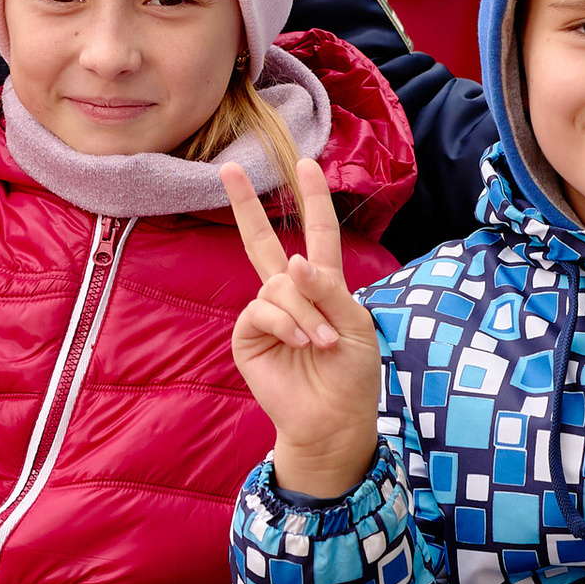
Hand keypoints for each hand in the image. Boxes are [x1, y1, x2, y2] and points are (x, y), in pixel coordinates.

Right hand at [225, 156, 383, 500]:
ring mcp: (266, 314)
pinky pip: (262, 309)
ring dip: (304, 310)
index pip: (317, 234)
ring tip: (322, 341)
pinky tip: (302, 341)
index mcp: (322, 286)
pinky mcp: (248, 336)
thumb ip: (328, 289)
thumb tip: (294, 260)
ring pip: (278, 284)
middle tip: (229, 168)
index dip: (312, 199)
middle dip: (246, 204)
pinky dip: (286, 322)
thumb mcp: (355, 324)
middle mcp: (289, 295)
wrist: (334, 420)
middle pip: (263, 241)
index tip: (306, 163)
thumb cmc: (352, 374)